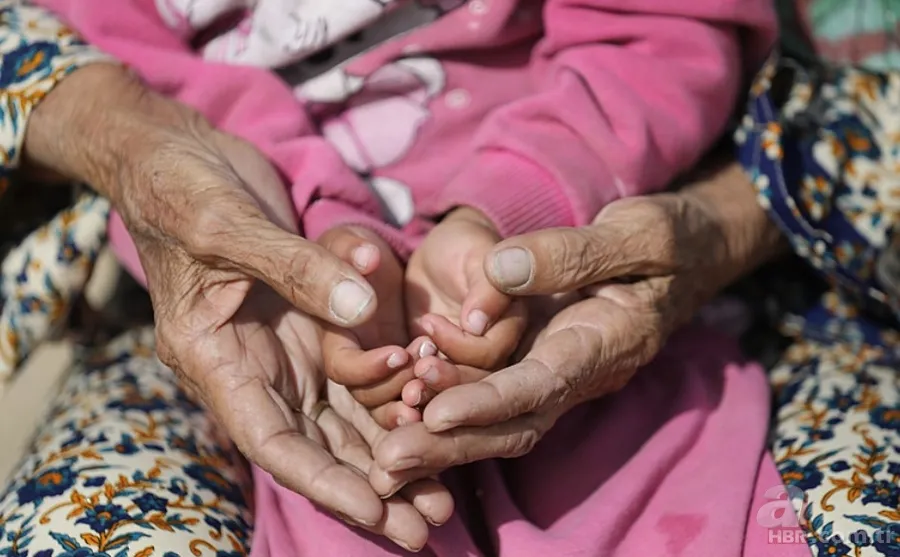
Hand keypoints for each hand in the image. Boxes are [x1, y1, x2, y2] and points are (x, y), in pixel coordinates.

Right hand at [25, 64, 451, 548]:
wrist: (174, 154)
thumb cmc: (178, 188)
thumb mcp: (226, 223)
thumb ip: (294, 265)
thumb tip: (365, 308)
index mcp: (214, 357)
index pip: (271, 439)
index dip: (323, 481)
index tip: (377, 512)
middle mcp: (252, 365)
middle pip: (316, 443)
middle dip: (370, 486)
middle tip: (429, 522)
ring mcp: (284, 345)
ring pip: (342, 416)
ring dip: (389, 453)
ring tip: (442, 491)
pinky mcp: (311, 320)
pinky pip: (356, 369)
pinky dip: (391, 397)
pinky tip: (432, 418)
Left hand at [366, 160, 784, 492]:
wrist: (689, 254)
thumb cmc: (670, 239)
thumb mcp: (637, 231)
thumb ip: (572, 252)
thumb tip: (498, 268)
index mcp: (606, 343)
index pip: (544, 384)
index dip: (490, 402)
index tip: (436, 414)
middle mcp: (579, 372)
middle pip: (513, 424)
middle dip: (452, 446)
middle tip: (388, 463)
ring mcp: (557, 371)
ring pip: (498, 420)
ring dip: (442, 437)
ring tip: (382, 452)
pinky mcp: (539, 361)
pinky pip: (492, 394)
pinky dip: (448, 405)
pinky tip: (400, 408)